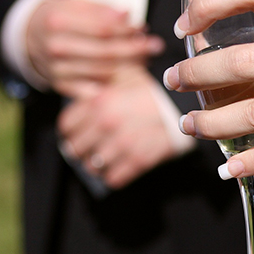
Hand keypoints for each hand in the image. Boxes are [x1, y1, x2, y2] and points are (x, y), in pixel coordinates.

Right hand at [27, 0, 163, 97]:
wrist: (28, 35)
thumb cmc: (58, 16)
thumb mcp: (74, 3)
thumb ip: (101, 9)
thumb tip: (126, 14)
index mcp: (57, 22)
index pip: (102, 29)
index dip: (127, 30)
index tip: (143, 28)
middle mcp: (56, 48)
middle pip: (106, 52)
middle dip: (135, 49)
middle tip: (155, 45)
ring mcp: (57, 69)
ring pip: (104, 72)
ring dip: (130, 66)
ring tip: (145, 58)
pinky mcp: (61, 85)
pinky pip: (94, 90)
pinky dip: (114, 85)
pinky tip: (130, 77)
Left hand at [58, 67, 180, 188]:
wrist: (187, 103)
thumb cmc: (155, 88)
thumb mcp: (124, 74)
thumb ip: (98, 83)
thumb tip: (80, 95)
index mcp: (99, 101)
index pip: (66, 126)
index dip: (72, 131)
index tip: (80, 132)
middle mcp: (106, 123)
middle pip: (74, 149)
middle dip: (82, 150)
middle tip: (92, 148)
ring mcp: (122, 144)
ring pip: (92, 167)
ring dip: (98, 165)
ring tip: (106, 159)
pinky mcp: (139, 160)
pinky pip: (113, 179)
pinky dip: (114, 176)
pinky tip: (120, 167)